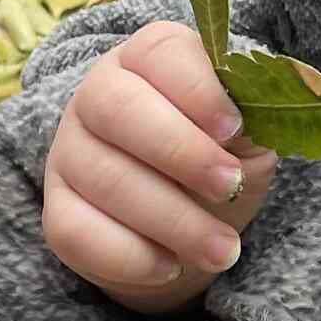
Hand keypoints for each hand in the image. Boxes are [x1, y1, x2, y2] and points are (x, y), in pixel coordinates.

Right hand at [42, 21, 277, 314]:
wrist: (187, 224)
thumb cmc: (222, 159)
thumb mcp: (249, 136)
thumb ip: (255, 118)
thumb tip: (264, 111)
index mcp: (148, 59)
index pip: (159, 53)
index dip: (196, 89)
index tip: (233, 128)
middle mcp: (97, 94)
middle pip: (117, 108)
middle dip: (180, 151)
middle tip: (229, 186)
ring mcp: (69, 152)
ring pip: (104, 177)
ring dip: (171, 219)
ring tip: (223, 250)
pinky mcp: (56, 209)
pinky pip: (74, 232)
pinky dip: (128, 256)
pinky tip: (170, 267)